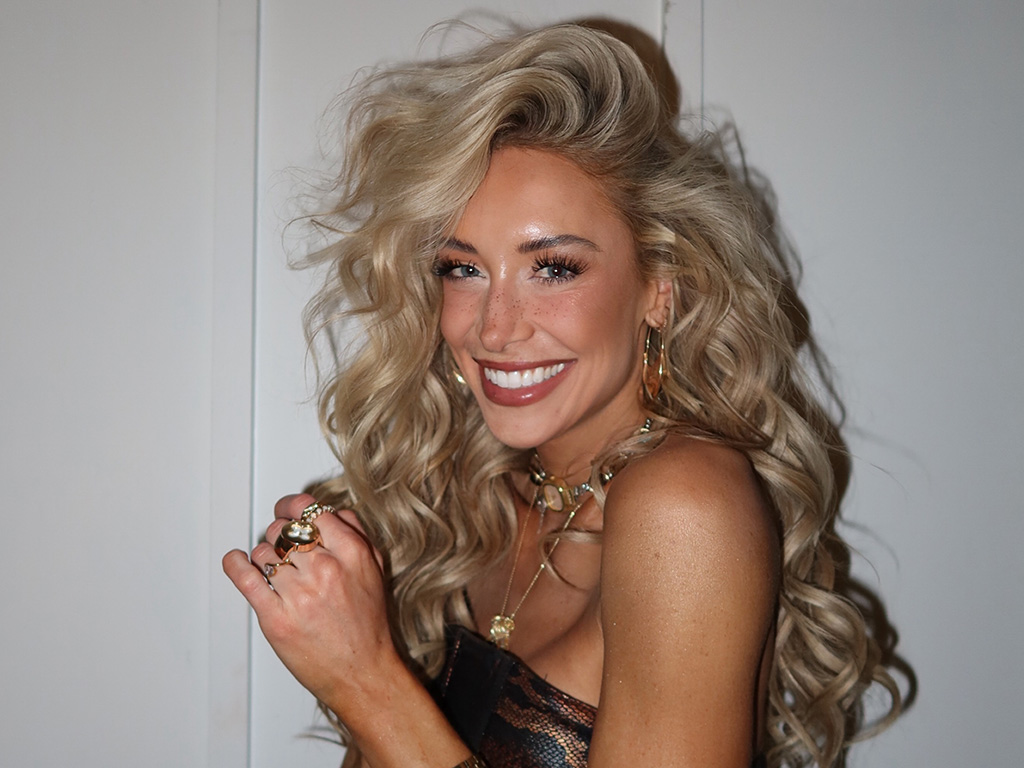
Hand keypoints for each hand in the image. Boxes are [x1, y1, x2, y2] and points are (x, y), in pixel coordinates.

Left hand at [223, 494, 399, 714]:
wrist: (362, 673)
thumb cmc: (368, 625)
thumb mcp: (375, 570)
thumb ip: (356, 534)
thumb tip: (330, 512)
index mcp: (351, 553)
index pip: (310, 510)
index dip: (293, 505)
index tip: (287, 509)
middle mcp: (325, 569)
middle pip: (284, 529)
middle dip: (280, 535)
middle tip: (283, 547)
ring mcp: (298, 594)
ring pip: (264, 552)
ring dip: (264, 556)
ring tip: (274, 569)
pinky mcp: (275, 618)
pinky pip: (245, 578)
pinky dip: (235, 564)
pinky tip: (235, 560)